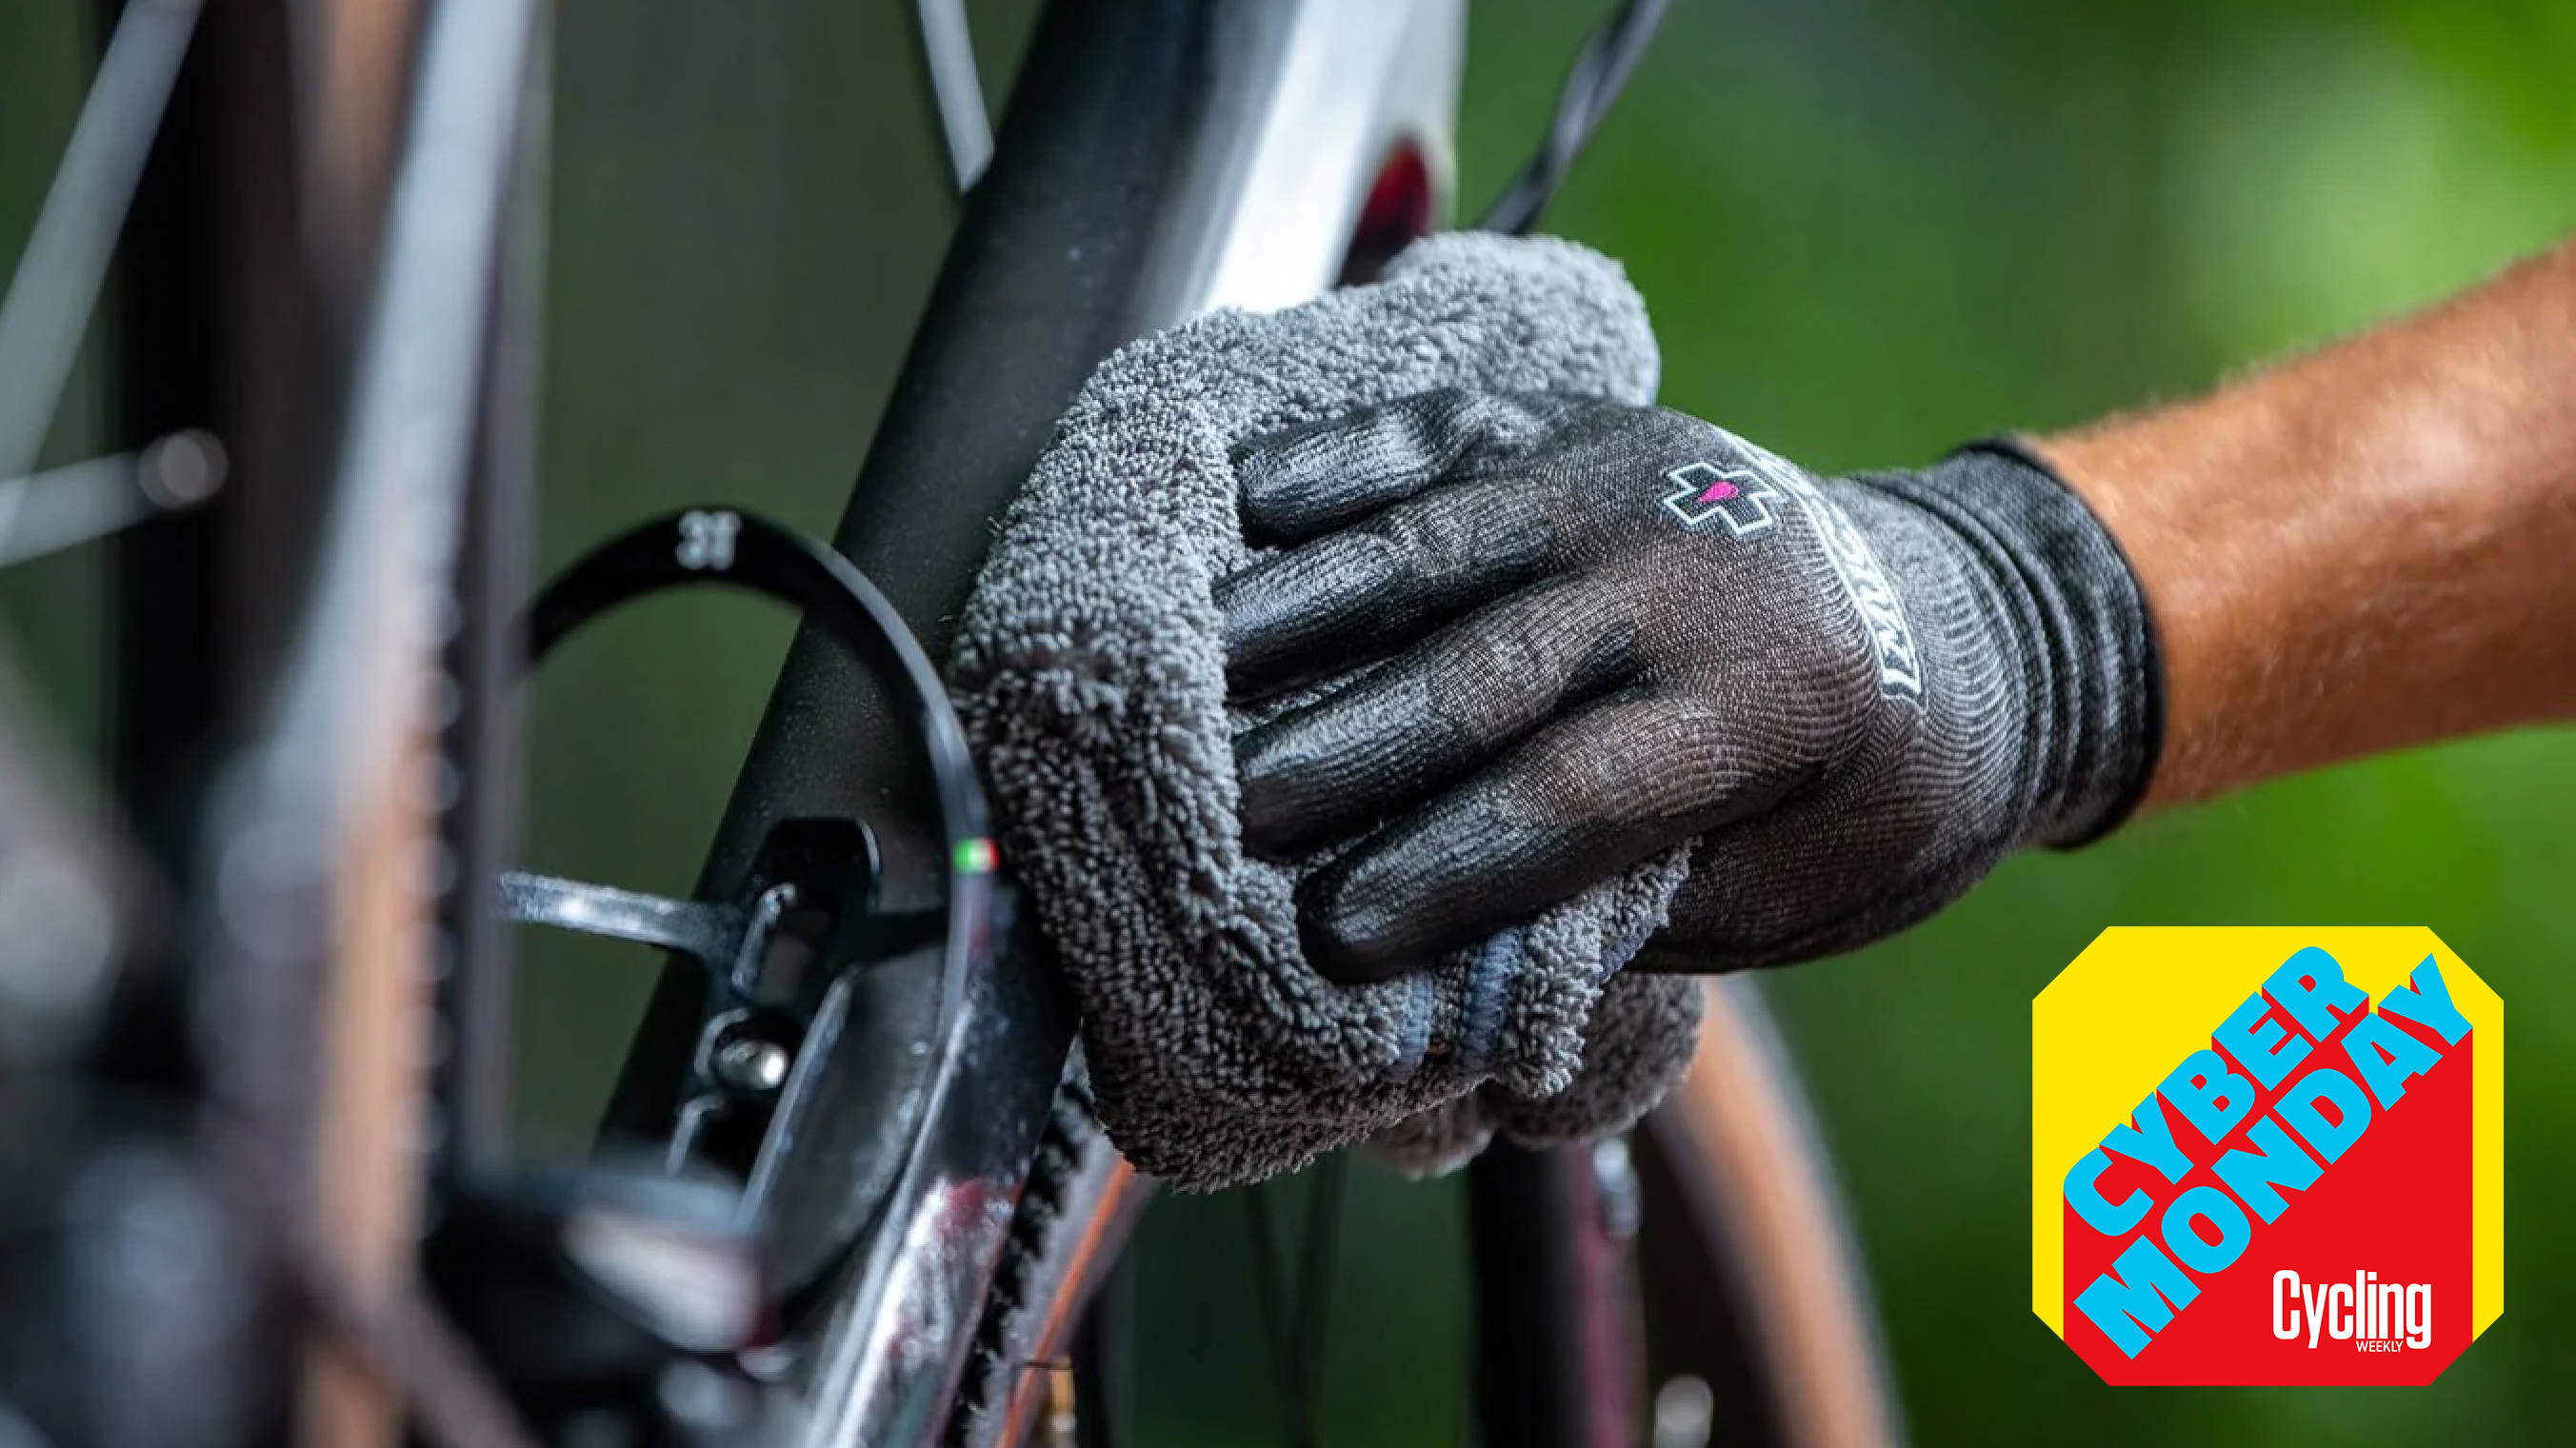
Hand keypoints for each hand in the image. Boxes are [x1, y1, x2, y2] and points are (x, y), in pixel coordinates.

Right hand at [1218, 390, 2160, 980]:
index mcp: (1775, 700)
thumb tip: (1438, 952)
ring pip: (1428, 542)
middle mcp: (1698, 563)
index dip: (1443, 870)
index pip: (1572, 794)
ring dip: (1291, 613)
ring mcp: (1628, 471)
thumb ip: (1619, 908)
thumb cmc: (1866, 799)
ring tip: (1176, 678)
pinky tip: (1227, 510)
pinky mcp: (1578, 420)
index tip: (1332, 939)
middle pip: (1479, 668)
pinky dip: (1324, 471)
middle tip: (1217, 818)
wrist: (1971, 627)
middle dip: (1335, 750)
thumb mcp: (1782, 894)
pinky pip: (1430, 435)